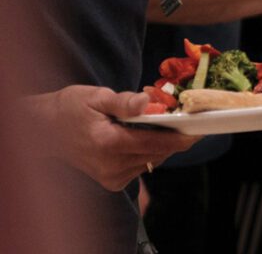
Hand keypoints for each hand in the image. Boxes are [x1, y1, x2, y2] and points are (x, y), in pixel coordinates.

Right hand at [23, 85, 196, 190]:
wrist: (43, 130)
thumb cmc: (70, 108)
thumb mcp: (95, 96)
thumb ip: (123, 101)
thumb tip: (147, 100)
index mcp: (109, 143)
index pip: (156, 143)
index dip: (182, 137)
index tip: (201, 129)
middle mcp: (111, 165)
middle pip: (159, 153)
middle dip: (176, 137)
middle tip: (189, 119)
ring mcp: (110, 177)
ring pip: (152, 161)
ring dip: (163, 144)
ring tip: (167, 124)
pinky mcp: (110, 182)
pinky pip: (142, 166)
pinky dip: (149, 152)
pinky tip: (146, 136)